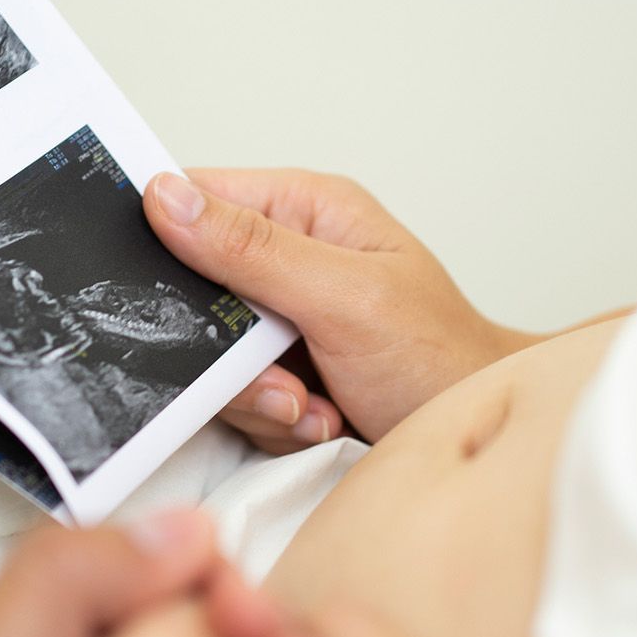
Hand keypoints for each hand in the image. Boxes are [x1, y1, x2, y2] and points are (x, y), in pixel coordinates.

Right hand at [146, 168, 532, 447]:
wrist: (473, 440)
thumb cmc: (440, 359)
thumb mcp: (346, 297)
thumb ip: (254, 249)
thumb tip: (166, 196)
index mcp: (306, 209)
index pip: (198, 196)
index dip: (163, 237)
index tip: (167, 289)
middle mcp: (289, 256)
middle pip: (194, 289)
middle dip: (229, 350)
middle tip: (282, 378)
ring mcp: (283, 318)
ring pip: (211, 354)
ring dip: (259, 394)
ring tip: (314, 404)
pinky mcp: (283, 370)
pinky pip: (238, 396)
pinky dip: (275, 420)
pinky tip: (322, 420)